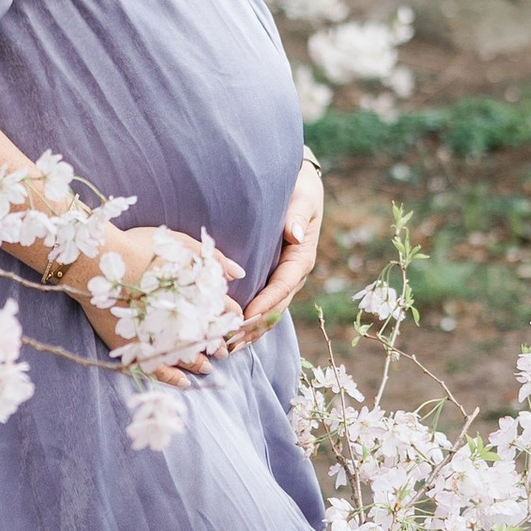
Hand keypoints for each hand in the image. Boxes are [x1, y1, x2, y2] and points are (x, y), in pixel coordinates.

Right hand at [67, 221, 237, 378]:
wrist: (99, 261)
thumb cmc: (140, 247)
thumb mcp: (181, 244)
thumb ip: (213, 258)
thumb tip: (239, 274)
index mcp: (198, 296)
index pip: (226, 312)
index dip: (232, 320)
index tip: (232, 324)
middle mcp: (184, 321)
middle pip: (210, 339)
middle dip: (219, 346)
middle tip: (223, 352)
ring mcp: (161, 338)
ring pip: (189, 358)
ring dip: (200, 363)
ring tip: (206, 367)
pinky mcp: (137, 349)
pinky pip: (160, 371)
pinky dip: (174, 379)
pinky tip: (185, 383)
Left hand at [230, 154, 323, 342]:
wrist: (299, 184)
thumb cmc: (300, 188)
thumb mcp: (303, 197)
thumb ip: (297, 215)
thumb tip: (295, 235)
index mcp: (302, 257)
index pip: (283, 286)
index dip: (265, 303)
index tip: (246, 316)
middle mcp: (294, 273)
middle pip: (275, 307)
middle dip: (254, 325)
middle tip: (230, 340)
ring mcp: (283, 278)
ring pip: (268, 311)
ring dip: (250, 330)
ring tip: (227, 346)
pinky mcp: (271, 277)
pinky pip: (261, 304)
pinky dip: (248, 321)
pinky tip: (230, 334)